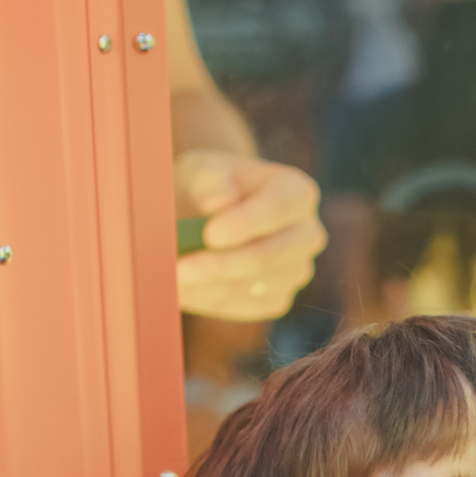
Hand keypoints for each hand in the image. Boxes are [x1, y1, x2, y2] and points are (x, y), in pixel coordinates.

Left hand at [174, 150, 325, 319]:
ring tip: (168, 276)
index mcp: (297, 193)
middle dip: (222, 265)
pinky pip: (244, 306)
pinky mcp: (277, 299)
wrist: (209, 215)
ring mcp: (295, 271)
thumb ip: (209, 180)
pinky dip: (209, 299)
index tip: (210, 234)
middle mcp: (306, 235)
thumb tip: (221, 201)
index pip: (278, 208)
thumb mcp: (201, 170)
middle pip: (270, 256)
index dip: (247, 223)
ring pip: (255, 287)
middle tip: (178, 268)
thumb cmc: (207, 186)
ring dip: (208, 285)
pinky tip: (183, 287)